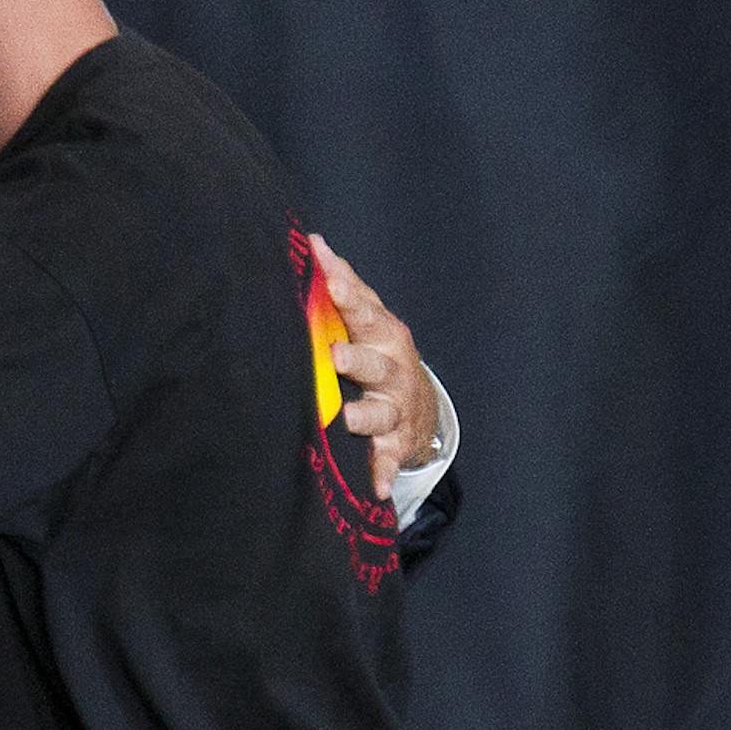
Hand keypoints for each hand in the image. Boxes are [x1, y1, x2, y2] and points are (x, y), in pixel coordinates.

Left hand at [310, 232, 438, 500]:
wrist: (418, 405)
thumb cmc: (378, 351)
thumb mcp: (367, 318)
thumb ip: (342, 284)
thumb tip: (312, 241)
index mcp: (382, 334)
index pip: (364, 311)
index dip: (348, 293)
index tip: (330, 278)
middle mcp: (392, 369)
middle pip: (375, 364)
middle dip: (357, 360)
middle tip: (335, 356)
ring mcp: (395, 408)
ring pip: (379, 413)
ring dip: (364, 417)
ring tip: (346, 420)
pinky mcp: (396, 443)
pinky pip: (390, 459)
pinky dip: (384, 473)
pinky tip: (378, 488)